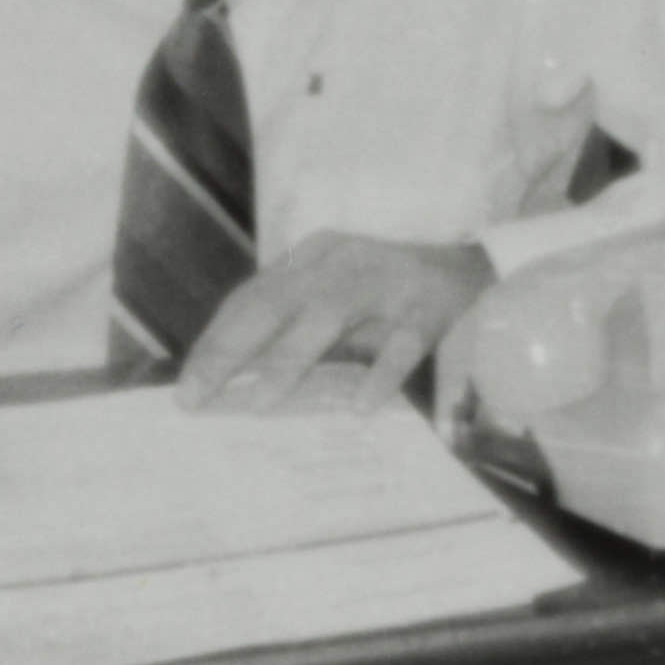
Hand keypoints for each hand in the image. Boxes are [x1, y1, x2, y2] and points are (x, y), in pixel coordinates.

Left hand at [176, 233, 492, 413]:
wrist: (476, 270)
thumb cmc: (391, 297)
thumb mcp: (337, 299)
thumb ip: (293, 326)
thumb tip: (232, 376)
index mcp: (315, 256)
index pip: (252, 296)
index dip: (216, 338)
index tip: (188, 384)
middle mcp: (344, 261)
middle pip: (276, 302)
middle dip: (231, 350)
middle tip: (198, 396)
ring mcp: (389, 281)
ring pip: (328, 315)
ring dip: (290, 360)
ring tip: (260, 403)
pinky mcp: (429, 307)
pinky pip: (401, 343)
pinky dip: (379, 376)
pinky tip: (359, 408)